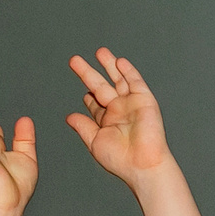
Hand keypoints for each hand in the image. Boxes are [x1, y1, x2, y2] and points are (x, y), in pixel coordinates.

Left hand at [64, 48, 172, 183]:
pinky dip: (128, 71)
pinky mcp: (144, 100)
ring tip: (99, 51)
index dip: (87, 97)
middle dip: (87, 73)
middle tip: (74, 60)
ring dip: (109, 65)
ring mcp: (132, 104)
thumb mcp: (95, 141)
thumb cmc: (120, 160)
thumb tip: (70, 117)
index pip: (94, 104)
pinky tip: (119, 61)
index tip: (82, 92)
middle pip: (101, 86)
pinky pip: (135, 82)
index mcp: (107, 122)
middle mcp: (119, 111)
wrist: (143, 163)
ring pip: (118, 79)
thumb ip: (83, 127)